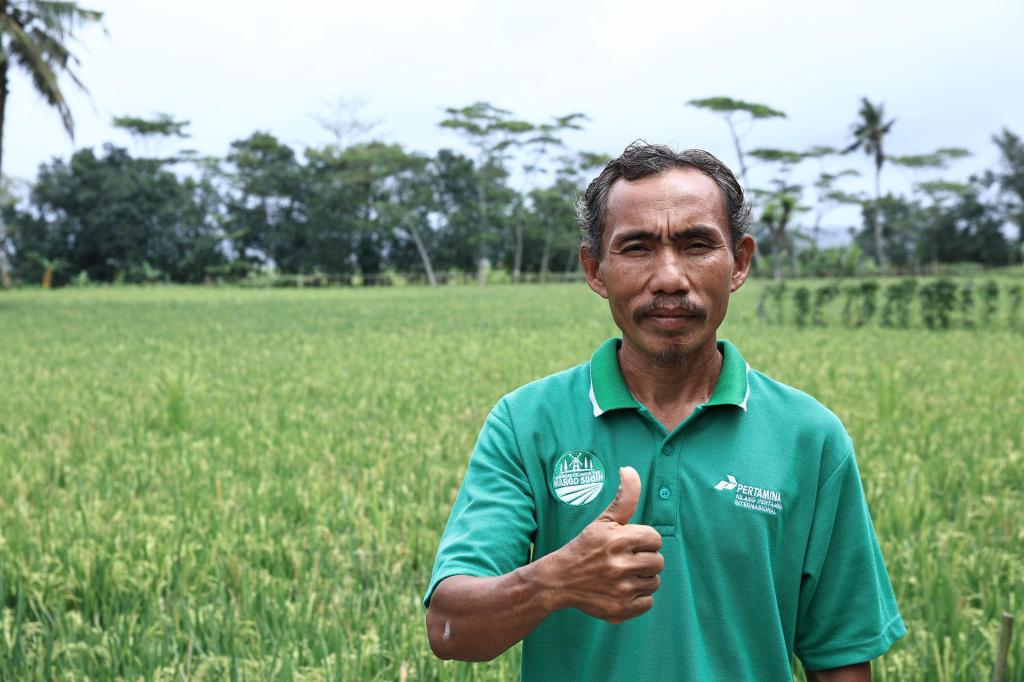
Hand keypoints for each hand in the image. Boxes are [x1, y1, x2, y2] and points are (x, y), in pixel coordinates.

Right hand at [548, 466, 663, 622]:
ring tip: (622, 575)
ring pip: (654, 582)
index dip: (644, 540)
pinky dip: (638, 598)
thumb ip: (624, 497)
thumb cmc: (585, 547)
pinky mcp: (620, 609)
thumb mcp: (603, 521)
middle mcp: (620, 564)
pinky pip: (648, 602)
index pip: (655, 539)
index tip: (628, 543)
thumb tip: (629, 469)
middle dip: (645, 560)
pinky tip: (621, 590)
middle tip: (625, 560)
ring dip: (642, 579)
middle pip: (658, 562)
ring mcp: (621, 588)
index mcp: (619, 539)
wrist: (559, 580)